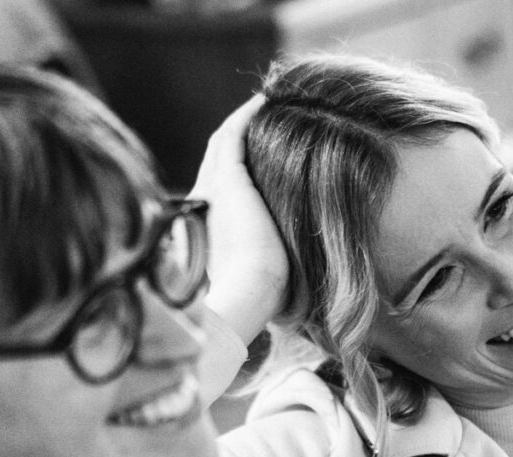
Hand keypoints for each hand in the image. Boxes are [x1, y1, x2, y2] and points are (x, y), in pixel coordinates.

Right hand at [189, 94, 288, 350]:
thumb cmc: (264, 297)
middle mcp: (207, 203)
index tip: (267, 160)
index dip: (243, 171)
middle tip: (266, 120)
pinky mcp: (226, 177)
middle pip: (221, 161)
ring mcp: (213, 188)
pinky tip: (265, 101)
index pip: (225, 189)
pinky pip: (233, 134)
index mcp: (214, 228)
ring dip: (242, 122)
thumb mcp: (272, 280)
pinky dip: (246, 116)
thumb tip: (305, 298)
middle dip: (242, 140)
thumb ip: (279, 273)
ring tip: (267, 104)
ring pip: (223, 144)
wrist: (249, 292)